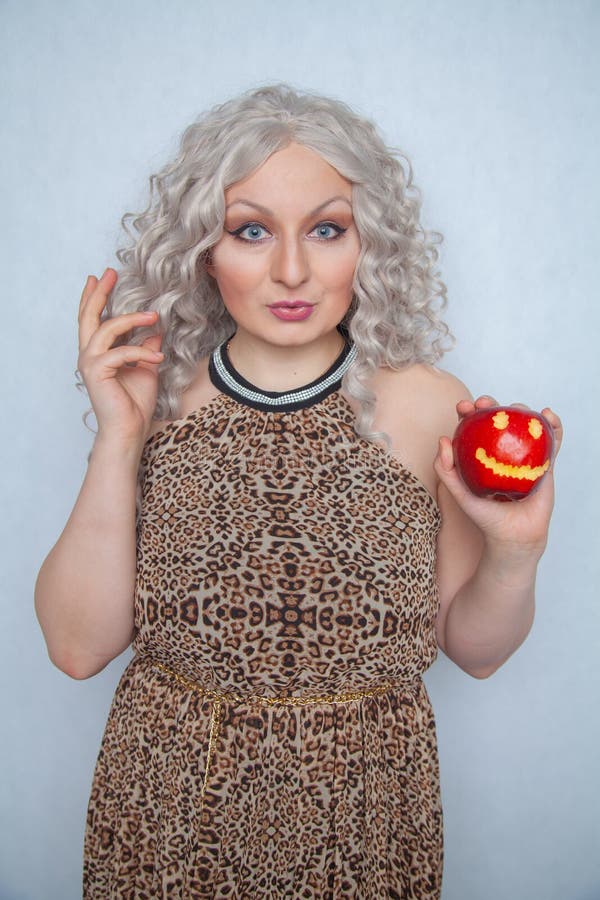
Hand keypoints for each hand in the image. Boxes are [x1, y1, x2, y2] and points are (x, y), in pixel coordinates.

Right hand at [77, 268, 163, 447]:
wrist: (130, 430)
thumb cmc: (135, 403)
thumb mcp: (146, 368)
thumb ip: (146, 348)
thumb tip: (155, 330)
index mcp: (98, 353)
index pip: (93, 320)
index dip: (96, 297)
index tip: (103, 276)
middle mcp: (89, 355)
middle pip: (89, 316)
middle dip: (99, 293)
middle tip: (109, 273)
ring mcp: (90, 363)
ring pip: (106, 329)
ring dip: (131, 319)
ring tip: (154, 316)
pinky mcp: (97, 372)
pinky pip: (120, 352)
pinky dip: (140, 353)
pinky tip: (157, 359)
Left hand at [434, 395, 562, 557]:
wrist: (514, 536)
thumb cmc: (486, 517)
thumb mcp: (459, 494)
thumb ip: (445, 470)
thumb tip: (443, 440)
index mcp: (482, 456)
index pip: (474, 428)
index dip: (468, 412)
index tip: (464, 406)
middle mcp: (503, 453)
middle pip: (499, 421)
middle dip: (491, 406)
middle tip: (485, 404)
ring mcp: (525, 457)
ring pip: (524, 426)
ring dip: (521, 411)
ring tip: (516, 408)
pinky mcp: (545, 464)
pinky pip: (552, 441)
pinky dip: (552, 426)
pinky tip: (546, 415)